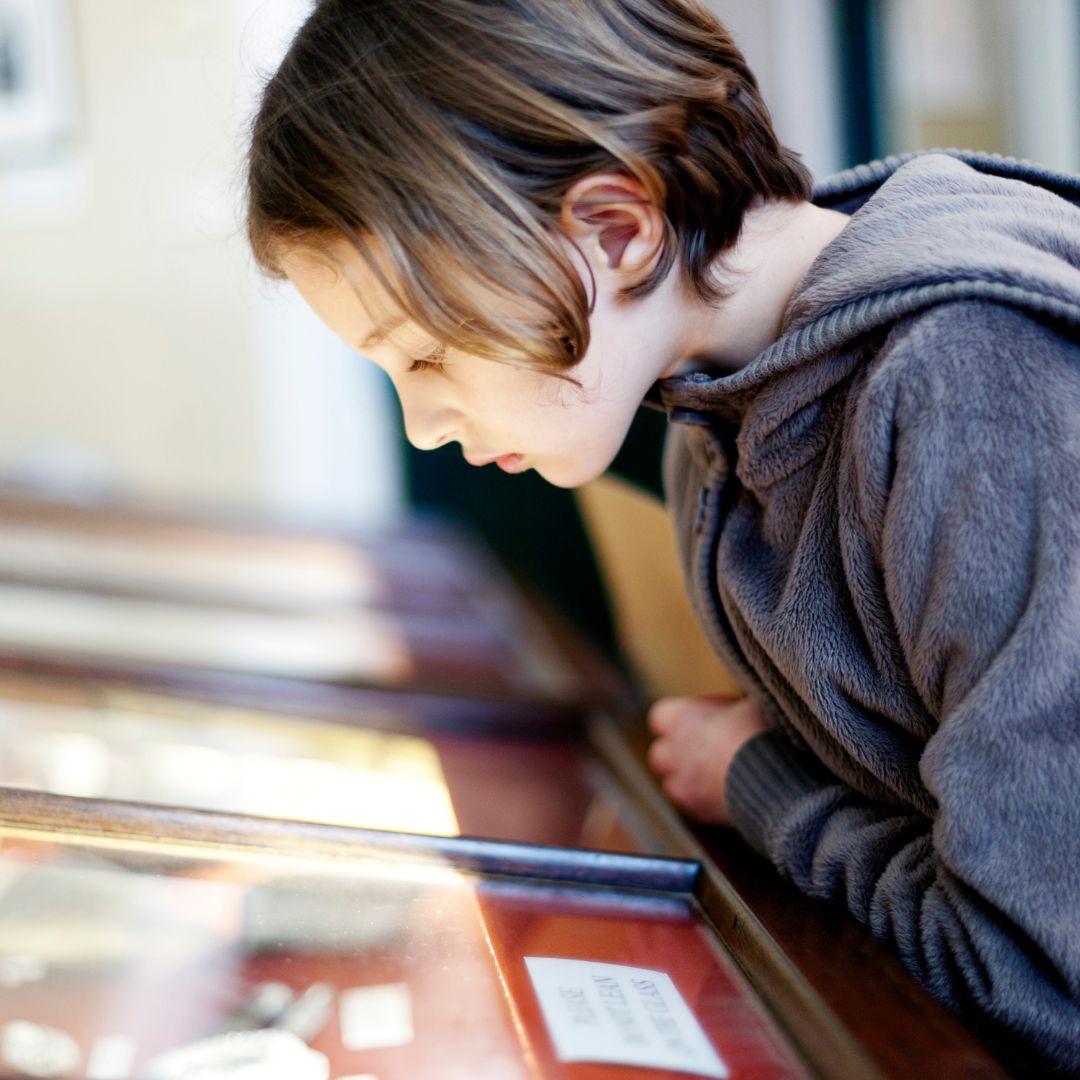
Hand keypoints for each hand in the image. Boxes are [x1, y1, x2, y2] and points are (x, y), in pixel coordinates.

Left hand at [646, 695, 767, 825]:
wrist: (773, 779)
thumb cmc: (758, 731)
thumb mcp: (750, 702)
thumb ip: (733, 707)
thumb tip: (739, 710)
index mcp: (678, 718)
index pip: (662, 717)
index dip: (685, 716)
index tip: (713, 716)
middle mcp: (672, 752)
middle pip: (661, 752)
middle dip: (680, 750)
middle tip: (712, 746)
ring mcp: (682, 785)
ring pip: (674, 782)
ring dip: (691, 777)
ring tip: (722, 772)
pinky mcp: (699, 811)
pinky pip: (696, 805)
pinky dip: (708, 800)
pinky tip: (733, 793)